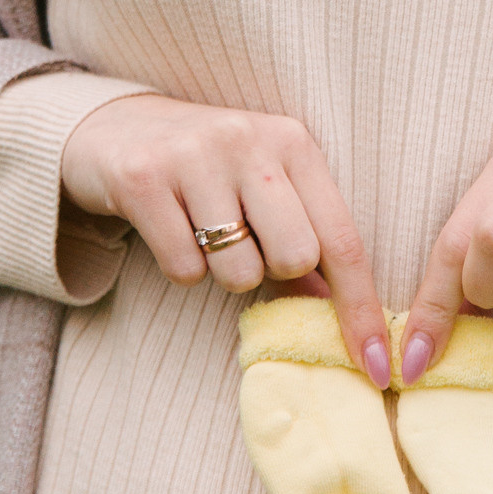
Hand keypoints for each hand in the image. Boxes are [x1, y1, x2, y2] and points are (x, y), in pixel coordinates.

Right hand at [59, 96, 391, 387]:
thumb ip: (302, 238)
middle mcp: (248, 140)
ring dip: (222, 271)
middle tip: (244, 242)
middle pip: (294, 258)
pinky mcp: (143, 179)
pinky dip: (181, 268)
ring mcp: (194, 156)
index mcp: (292, 142)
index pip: (342, 238)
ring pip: (238, 272)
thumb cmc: (208, 170)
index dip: (362, 308)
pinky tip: (169, 228)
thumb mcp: (263, 188)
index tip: (378, 365)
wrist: (114, 128)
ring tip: (201, 229)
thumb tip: (335, 310)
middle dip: (272, 271)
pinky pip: (184, 269)